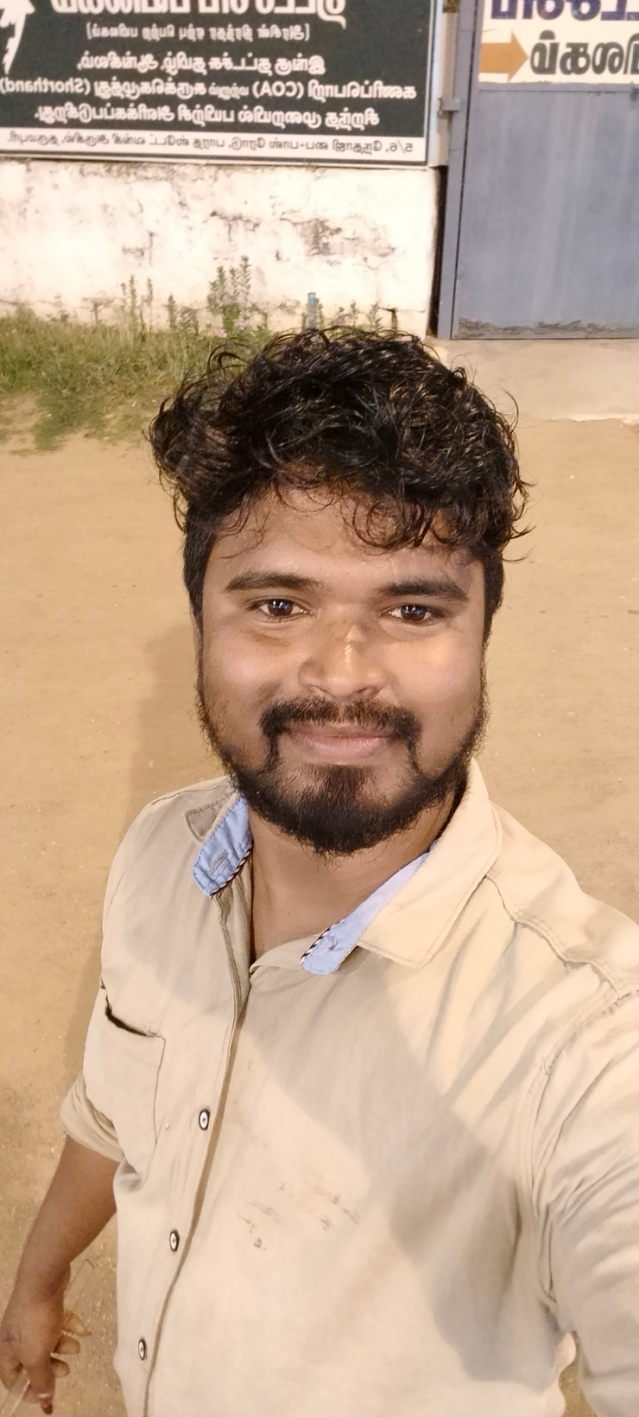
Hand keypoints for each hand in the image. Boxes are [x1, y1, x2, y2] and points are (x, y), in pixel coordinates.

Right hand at [0, 1270, 88, 1412]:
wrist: (44, 1278)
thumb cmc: (35, 1321)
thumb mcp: (36, 1355)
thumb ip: (40, 1379)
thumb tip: (45, 1404)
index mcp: (7, 1350)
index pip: (11, 1378)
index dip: (27, 1390)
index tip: (46, 1395)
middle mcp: (16, 1335)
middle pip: (32, 1359)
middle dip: (50, 1367)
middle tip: (66, 1370)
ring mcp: (31, 1318)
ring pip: (47, 1340)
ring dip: (63, 1346)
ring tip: (76, 1347)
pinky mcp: (46, 1304)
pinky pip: (57, 1321)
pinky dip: (70, 1327)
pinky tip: (83, 1330)